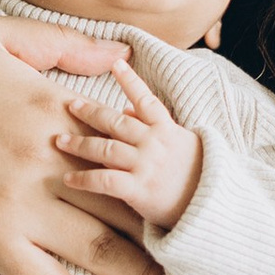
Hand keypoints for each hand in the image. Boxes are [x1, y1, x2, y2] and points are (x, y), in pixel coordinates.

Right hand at [0, 12, 173, 274]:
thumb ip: (60, 42)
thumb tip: (122, 54)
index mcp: (48, 108)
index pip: (126, 142)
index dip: (165, 165)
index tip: (197, 185)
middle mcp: (42, 160)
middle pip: (124, 200)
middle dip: (170, 225)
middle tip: (208, 248)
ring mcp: (16, 206)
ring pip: (98, 248)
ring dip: (147, 274)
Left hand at [48, 56, 199, 230]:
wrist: (215, 210)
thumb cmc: (199, 178)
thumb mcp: (183, 144)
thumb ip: (155, 125)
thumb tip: (126, 108)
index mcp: (168, 130)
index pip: (146, 99)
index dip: (130, 80)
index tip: (115, 63)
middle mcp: (155, 143)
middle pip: (117, 121)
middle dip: (91, 112)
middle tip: (70, 105)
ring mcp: (147, 165)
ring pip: (106, 148)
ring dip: (80, 143)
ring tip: (59, 141)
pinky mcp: (140, 190)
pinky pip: (106, 180)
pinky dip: (85, 179)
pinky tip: (68, 179)